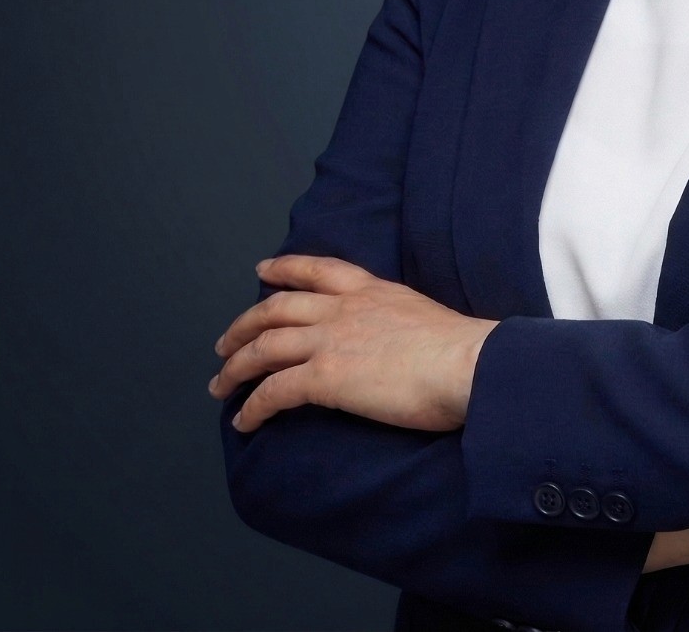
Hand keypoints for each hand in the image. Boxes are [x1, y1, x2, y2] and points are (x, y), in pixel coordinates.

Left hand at [209, 254, 498, 433]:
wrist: (468, 364)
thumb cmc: (461, 349)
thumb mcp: (422, 316)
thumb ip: (396, 321)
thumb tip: (395, 342)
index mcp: (371, 290)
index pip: (318, 270)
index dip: (285, 268)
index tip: (263, 269)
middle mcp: (344, 308)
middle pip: (276, 308)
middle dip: (244, 325)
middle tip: (225, 343)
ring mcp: (331, 340)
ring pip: (264, 346)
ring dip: (236, 367)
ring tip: (220, 384)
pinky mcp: (325, 377)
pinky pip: (273, 391)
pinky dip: (252, 407)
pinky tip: (244, 421)